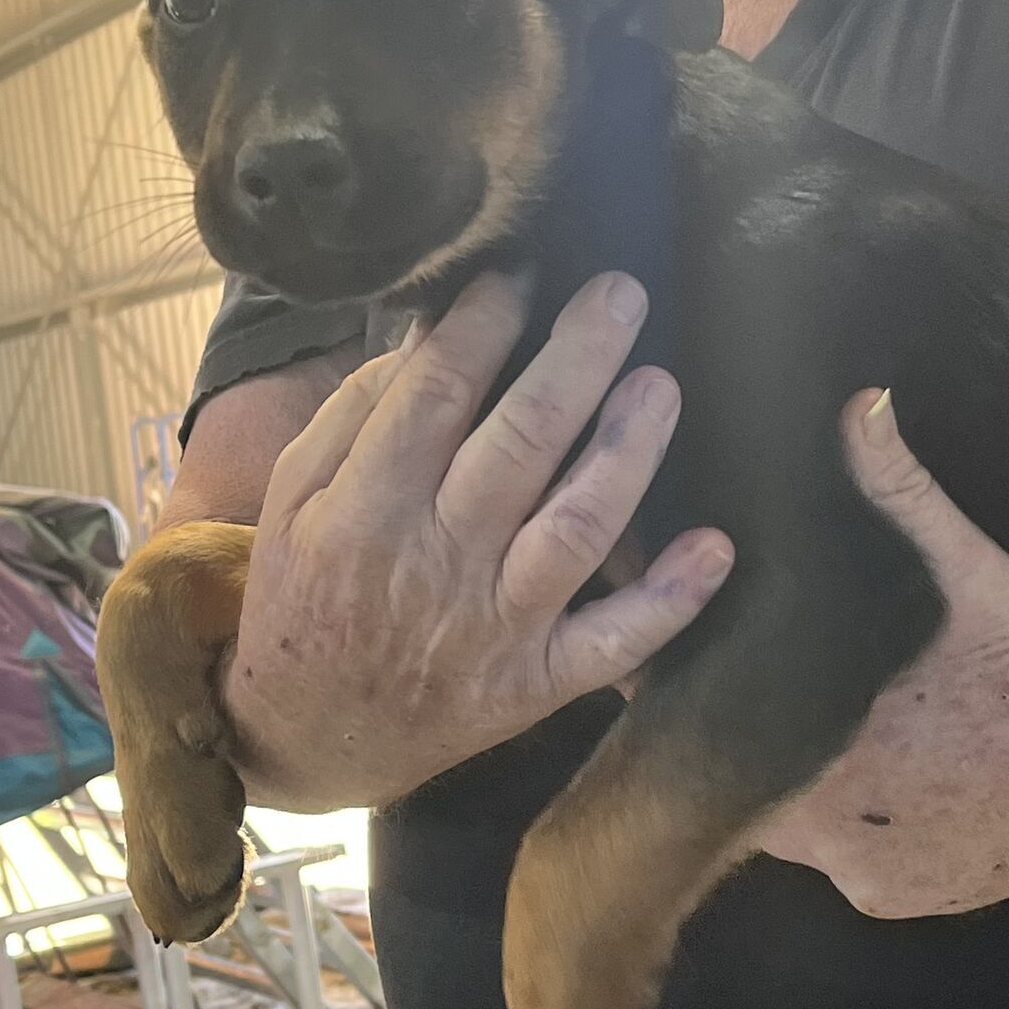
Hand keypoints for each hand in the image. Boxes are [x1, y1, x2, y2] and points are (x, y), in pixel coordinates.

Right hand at [225, 270, 734, 809]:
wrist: (304, 738)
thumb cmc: (304, 600)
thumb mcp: (292, 503)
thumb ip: (353, 418)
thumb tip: (428, 335)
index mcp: (365, 508)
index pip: (435, 394)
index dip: (486, 323)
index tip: (523, 269)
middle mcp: (435, 563)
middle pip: (520, 443)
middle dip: (577, 358)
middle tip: (622, 292)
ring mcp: (493, 627)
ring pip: (575, 529)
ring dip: (628, 453)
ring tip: (661, 385)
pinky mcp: (534, 683)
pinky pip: (612, 644)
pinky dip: (669, 601)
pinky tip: (715, 547)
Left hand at [760, 389, 1008, 915]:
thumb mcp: (967, 571)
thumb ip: (899, 492)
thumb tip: (858, 405)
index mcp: (812, 745)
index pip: (718, 726)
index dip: (712, 693)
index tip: (716, 660)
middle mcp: (823, 827)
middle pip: (754, 782)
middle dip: (761, 739)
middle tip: (785, 691)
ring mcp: (864, 872)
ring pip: (804, 827)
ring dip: (813, 785)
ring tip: (845, 731)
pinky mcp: (906, 899)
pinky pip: (859, 862)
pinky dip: (867, 829)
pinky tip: (896, 784)